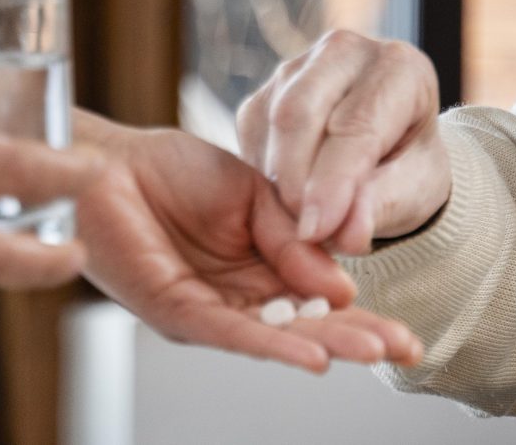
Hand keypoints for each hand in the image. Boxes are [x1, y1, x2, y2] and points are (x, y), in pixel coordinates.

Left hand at [73, 119, 420, 371]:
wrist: (111, 161)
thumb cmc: (171, 171)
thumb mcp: (255, 192)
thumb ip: (294, 234)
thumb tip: (341, 284)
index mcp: (263, 266)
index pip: (322, 299)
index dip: (363, 316)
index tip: (404, 332)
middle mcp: (239, 297)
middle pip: (307, 326)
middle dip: (358, 340)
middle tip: (404, 350)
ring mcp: (209, 309)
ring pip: (277, 335)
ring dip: (327, 344)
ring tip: (372, 352)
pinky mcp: (175, 311)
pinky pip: (230, 331)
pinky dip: (274, 342)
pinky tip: (312, 354)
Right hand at [236, 31, 448, 255]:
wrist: (390, 156)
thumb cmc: (410, 169)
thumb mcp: (413, 191)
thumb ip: (381, 207)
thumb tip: (347, 234)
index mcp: (398, 67)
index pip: (357, 123)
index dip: (333, 182)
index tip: (315, 233)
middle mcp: (346, 52)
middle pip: (300, 111)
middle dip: (295, 180)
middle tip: (301, 235)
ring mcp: (299, 67)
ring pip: (270, 121)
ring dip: (275, 182)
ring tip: (299, 225)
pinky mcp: (265, 92)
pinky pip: (251, 134)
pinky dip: (261, 177)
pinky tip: (283, 203)